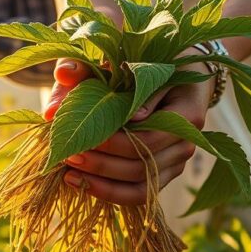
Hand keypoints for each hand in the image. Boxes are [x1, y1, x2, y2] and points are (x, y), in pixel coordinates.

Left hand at [45, 52, 213, 205]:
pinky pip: (138, 194)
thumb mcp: (123, 57)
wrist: (179, 73)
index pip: (147, 139)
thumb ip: (92, 67)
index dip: (111, 143)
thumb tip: (63, 76)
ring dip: (102, 185)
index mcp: (187, 111)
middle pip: (141, 167)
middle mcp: (186, 142)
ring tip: (69, 175)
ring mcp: (177, 161)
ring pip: (140, 188)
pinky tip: (81, 183)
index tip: (80, 136)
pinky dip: (109, 193)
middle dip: (101, 165)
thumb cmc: (149, 61)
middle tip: (67, 156)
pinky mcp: (164, 173)